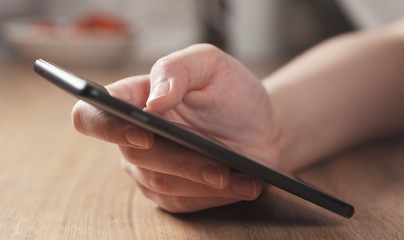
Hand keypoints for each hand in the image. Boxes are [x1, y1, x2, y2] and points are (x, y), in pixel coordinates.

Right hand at [71, 44, 279, 211]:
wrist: (261, 124)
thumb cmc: (231, 91)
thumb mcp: (209, 65)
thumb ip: (176, 70)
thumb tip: (153, 101)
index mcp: (134, 99)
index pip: (93, 114)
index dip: (108, 127)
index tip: (144, 134)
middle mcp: (134, 136)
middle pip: (135, 155)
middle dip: (180, 162)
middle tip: (218, 167)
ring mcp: (150, 168)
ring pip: (161, 182)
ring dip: (201, 181)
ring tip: (236, 176)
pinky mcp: (171, 193)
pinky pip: (183, 201)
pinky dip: (215, 194)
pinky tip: (242, 185)